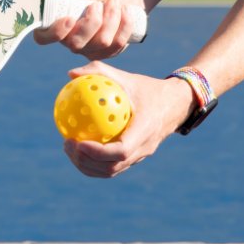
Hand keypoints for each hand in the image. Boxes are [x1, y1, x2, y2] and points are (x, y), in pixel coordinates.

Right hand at [34, 0, 143, 59]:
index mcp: (56, 25)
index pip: (43, 38)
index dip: (55, 33)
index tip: (69, 18)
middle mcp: (70, 41)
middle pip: (76, 44)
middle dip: (92, 22)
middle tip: (97, 4)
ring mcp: (88, 50)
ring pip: (101, 42)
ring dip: (111, 18)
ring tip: (114, 1)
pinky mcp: (107, 53)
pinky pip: (117, 44)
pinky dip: (124, 24)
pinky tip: (125, 11)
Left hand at [62, 61, 196, 177]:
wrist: (175, 104)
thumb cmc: (147, 88)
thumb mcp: (126, 77)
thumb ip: (99, 72)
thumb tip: (70, 74)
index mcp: (145, 130)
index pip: (121, 150)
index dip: (98, 152)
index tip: (78, 142)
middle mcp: (144, 148)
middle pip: (112, 167)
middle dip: (86, 161)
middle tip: (67, 144)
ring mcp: (140, 156)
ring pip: (111, 171)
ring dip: (87, 165)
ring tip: (68, 148)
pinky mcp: (135, 158)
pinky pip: (112, 166)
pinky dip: (93, 162)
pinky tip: (77, 147)